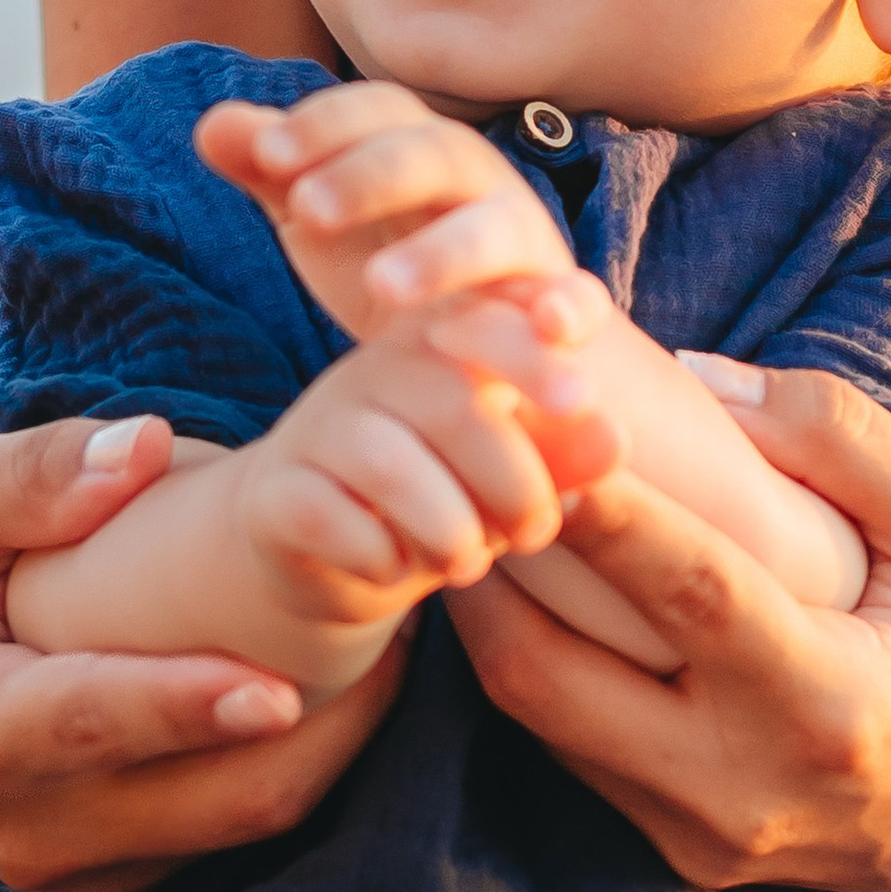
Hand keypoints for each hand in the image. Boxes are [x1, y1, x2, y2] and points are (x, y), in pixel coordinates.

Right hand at [0, 420, 410, 891]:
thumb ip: (28, 474)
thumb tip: (139, 450)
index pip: (89, 725)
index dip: (184, 708)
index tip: (280, 687)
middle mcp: (20, 826)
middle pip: (202, 802)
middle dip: (316, 725)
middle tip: (404, 625)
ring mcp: (70, 870)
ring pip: (235, 830)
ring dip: (326, 748)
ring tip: (396, 644)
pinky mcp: (110, 881)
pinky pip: (228, 839)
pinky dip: (294, 770)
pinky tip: (344, 688)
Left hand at [197, 84, 590, 342]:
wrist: (484, 345)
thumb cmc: (391, 260)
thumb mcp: (324, 217)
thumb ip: (272, 169)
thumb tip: (212, 126)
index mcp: (416, 148)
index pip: (377, 110)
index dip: (327, 125)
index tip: (267, 155)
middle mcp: (476, 182)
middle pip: (436, 154)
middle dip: (374, 175)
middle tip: (309, 210)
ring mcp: (521, 243)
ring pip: (497, 228)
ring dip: (446, 251)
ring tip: (385, 288)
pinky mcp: (555, 310)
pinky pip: (573, 305)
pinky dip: (566, 310)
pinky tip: (546, 327)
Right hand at [237, 321, 570, 638]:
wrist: (331, 550)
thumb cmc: (449, 494)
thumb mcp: (516, 473)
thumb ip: (565, 454)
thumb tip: (616, 441)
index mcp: (450, 336)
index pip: (498, 321)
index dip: (539, 353)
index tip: (582, 398)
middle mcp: (381, 363)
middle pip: (457, 404)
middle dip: (513, 482)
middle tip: (534, 533)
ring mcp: (320, 422)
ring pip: (392, 465)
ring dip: (450, 529)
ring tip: (469, 562)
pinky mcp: (274, 490)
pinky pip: (330, 518)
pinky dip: (380, 557)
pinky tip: (396, 569)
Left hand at [447, 370, 890, 891]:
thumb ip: (837, 436)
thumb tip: (698, 379)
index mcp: (831, 702)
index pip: (686, 590)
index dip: (600, 506)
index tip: (529, 419)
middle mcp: (748, 788)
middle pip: (557, 677)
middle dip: (488, 562)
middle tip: (447, 457)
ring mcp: (703, 836)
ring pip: (542, 718)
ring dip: (490, 610)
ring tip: (459, 500)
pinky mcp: (679, 854)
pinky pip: (572, 749)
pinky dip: (532, 660)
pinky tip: (515, 578)